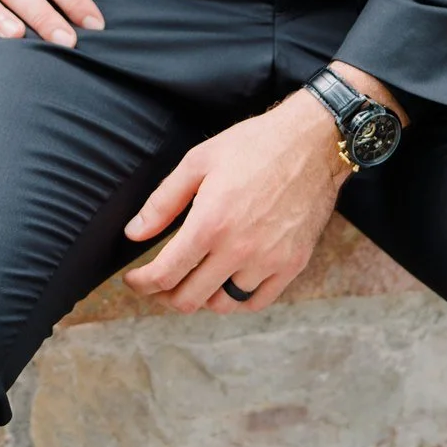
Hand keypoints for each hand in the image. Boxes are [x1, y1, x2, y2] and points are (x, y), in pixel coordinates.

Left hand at [121, 90, 348, 314]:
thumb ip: (163, 201)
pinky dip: (237, 299)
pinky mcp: (292, 264)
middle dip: (165, 295)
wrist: (312, 142)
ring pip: (222, 304)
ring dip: (202, 296)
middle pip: (189, 299)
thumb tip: (134, 233)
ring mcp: (268, 261)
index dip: (141, 284)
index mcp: (210, 224)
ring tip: (194, 277)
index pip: (165, 275)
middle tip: (159, 283)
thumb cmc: (254, 145)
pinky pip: (257, 302)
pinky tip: (228, 282)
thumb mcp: (199, 160)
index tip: (134, 280)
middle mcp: (238, 250)